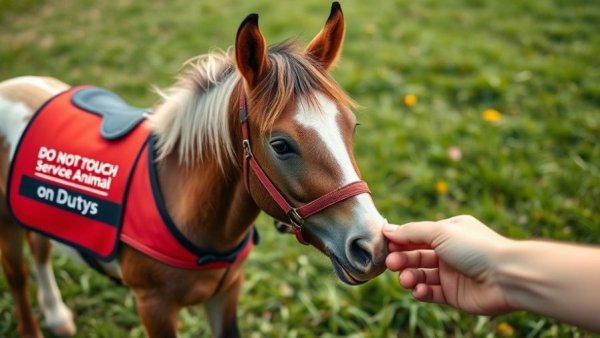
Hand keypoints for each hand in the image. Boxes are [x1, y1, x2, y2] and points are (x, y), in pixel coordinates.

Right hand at [383, 215, 513, 314]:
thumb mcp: (440, 232)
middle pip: (416, 255)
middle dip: (402, 259)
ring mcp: (451, 274)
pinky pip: (430, 293)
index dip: (400, 240)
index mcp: (449, 232)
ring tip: (407, 280)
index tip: (385, 244)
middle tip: (392, 264)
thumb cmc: (476, 248)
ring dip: (410, 276)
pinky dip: (421, 292)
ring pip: (421, 274)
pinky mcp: (453, 294)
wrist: (507, 276)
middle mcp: (449, 252)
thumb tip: (387, 230)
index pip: (417, 235)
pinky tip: (418, 290)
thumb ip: (411, 232)